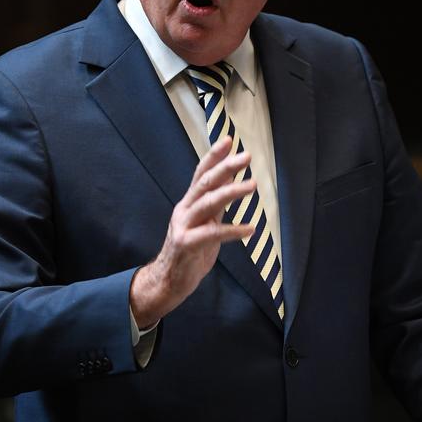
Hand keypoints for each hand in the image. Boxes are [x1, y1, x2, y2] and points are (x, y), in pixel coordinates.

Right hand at [130, 136, 254, 326]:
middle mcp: (184, 210)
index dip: (214, 156)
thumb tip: (230, 181)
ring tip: (253, 185)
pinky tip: (250, 229)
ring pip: (207, 203)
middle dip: (225, 167)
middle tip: (246, 156)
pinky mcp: (186, 245)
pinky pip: (212, 234)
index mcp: (189, 203)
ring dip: (231, 192)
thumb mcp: (205, 223)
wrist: (168, 281)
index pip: (201, 173)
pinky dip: (232, 231)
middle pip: (205, 183)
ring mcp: (183, 227)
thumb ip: (216, 205)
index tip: (229, 140)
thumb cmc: (190, 252)